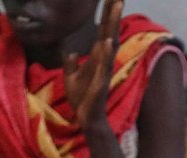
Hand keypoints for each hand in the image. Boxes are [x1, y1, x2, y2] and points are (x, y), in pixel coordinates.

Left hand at [63, 0, 123, 127]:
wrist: (86, 118)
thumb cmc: (82, 98)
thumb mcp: (71, 77)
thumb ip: (71, 63)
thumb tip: (70, 51)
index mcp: (97, 56)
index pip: (103, 30)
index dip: (107, 13)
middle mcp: (103, 59)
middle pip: (109, 30)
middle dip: (113, 12)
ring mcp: (103, 69)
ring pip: (109, 43)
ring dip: (112, 25)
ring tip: (116, 7)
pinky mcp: (100, 82)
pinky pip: (104, 66)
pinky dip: (106, 54)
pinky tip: (108, 41)